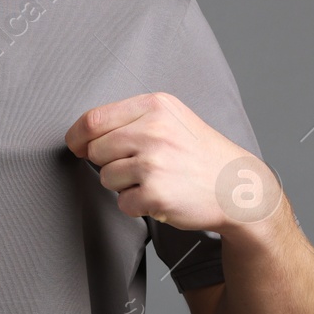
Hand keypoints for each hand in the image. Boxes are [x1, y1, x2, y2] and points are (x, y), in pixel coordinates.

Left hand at [64, 92, 282, 233]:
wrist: (237, 187)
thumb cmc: (201, 155)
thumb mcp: (173, 118)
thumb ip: (133, 119)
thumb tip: (85, 133)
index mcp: (155, 107)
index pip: (94, 119)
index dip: (78, 136)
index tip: (76, 146)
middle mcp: (153, 131)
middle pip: (96, 150)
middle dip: (108, 163)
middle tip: (138, 167)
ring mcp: (153, 163)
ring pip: (106, 178)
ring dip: (124, 186)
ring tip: (154, 181)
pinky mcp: (155, 194)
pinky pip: (123, 203)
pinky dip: (137, 206)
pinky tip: (160, 197)